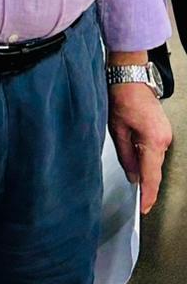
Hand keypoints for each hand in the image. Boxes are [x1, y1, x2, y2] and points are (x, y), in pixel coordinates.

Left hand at [108, 83, 171, 212]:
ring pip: (155, 160)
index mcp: (154, 140)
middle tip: (139, 202)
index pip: (152, 175)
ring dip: (146, 169)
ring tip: (135, 180)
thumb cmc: (122, 96)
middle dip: (147, 185)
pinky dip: (147, 158)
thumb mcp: (117, 129)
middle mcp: (164, 139)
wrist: (130, 76)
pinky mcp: (162, 130)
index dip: (148, 194)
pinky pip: (155, 150)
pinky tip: (137, 160)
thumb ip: (126, 155)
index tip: (144, 208)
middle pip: (155, 170)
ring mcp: (165, 134)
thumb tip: (132, 175)